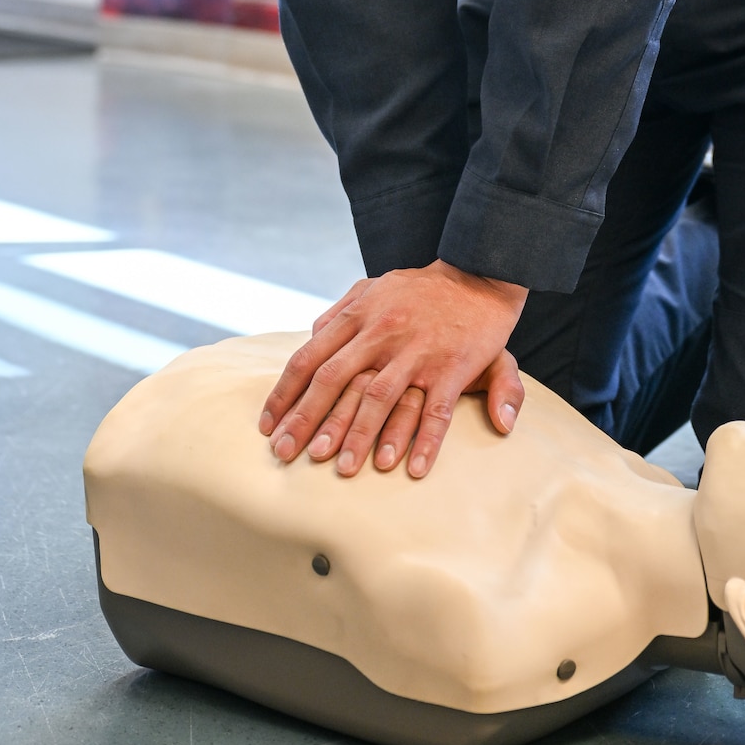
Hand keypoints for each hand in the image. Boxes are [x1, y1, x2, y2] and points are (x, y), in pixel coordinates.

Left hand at [259, 261, 527, 479]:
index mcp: (359, 315)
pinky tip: (413, 470)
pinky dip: (424, 442)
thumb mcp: (374, 286)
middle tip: (286, 456)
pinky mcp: (451, 367)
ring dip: (359, 436)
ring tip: (343, 469)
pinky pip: (435, 411)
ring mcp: (416, 351)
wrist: (477, 275)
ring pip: (380, 399)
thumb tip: (310, 335)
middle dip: (306, 421)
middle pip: (334, 380)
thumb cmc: (420, 288)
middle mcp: (382, 333)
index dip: (285, 393)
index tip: (267, 426)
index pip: (310, 357)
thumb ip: (339, 311)